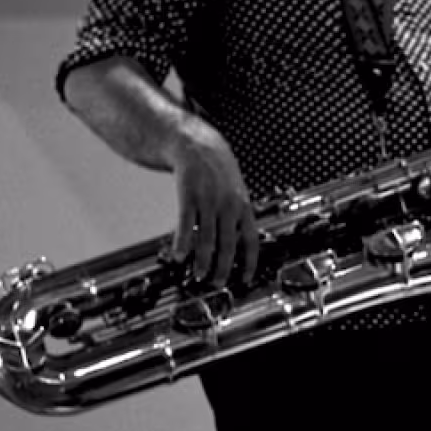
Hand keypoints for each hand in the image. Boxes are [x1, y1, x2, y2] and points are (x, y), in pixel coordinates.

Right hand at [167, 120, 258, 289]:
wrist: (199, 146)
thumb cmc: (219, 174)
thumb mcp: (236, 193)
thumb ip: (237, 217)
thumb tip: (235, 245)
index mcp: (244, 207)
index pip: (251, 240)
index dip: (249, 262)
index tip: (246, 279)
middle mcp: (229, 206)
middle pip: (229, 244)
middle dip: (224, 268)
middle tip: (217, 283)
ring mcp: (210, 201)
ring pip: (208, 238)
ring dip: (203, 261)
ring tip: (199, 276)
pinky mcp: (190, 196)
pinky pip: (186, 224)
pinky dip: (183, 242)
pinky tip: (179, 256)